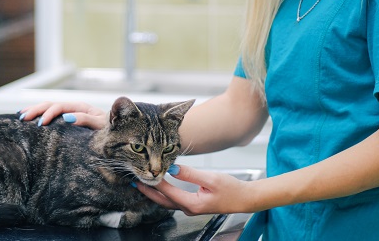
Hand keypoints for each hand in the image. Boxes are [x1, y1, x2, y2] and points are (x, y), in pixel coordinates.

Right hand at [19, 101, 107, 128]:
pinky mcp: (67, 119)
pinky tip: (28, 117)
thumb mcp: (100, 125)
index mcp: (80, 107)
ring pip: (48, 107)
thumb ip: (85, 119)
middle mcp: (73, 107)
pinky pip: (51, 115)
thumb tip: (67, 117)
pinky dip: (39, 114)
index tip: (39, 124)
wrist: (116, 131)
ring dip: (34, 110)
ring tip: (20, 116)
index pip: (59, 107)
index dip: (48, 113)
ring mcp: (69, 113)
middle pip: (50, 104)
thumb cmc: (109, 129)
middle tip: (23, 118)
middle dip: (35, 110)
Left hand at [135, 165, 254, 215]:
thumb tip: (173, 169)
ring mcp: (190, 208)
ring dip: (154, 193)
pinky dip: (163, 193)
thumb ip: (191, 174)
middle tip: (134, 182)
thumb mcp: (211, 179)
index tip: (145, 172)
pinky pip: (173, 200)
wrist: (244, 199)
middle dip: (147, 191)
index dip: (155, 182)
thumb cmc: (231, 188)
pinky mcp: (193, 204)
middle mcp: (189, 209)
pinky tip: (160, 186)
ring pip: (166, 202)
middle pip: (162, 201)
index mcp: (193, 204)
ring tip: (142, 183)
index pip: (168, 192)